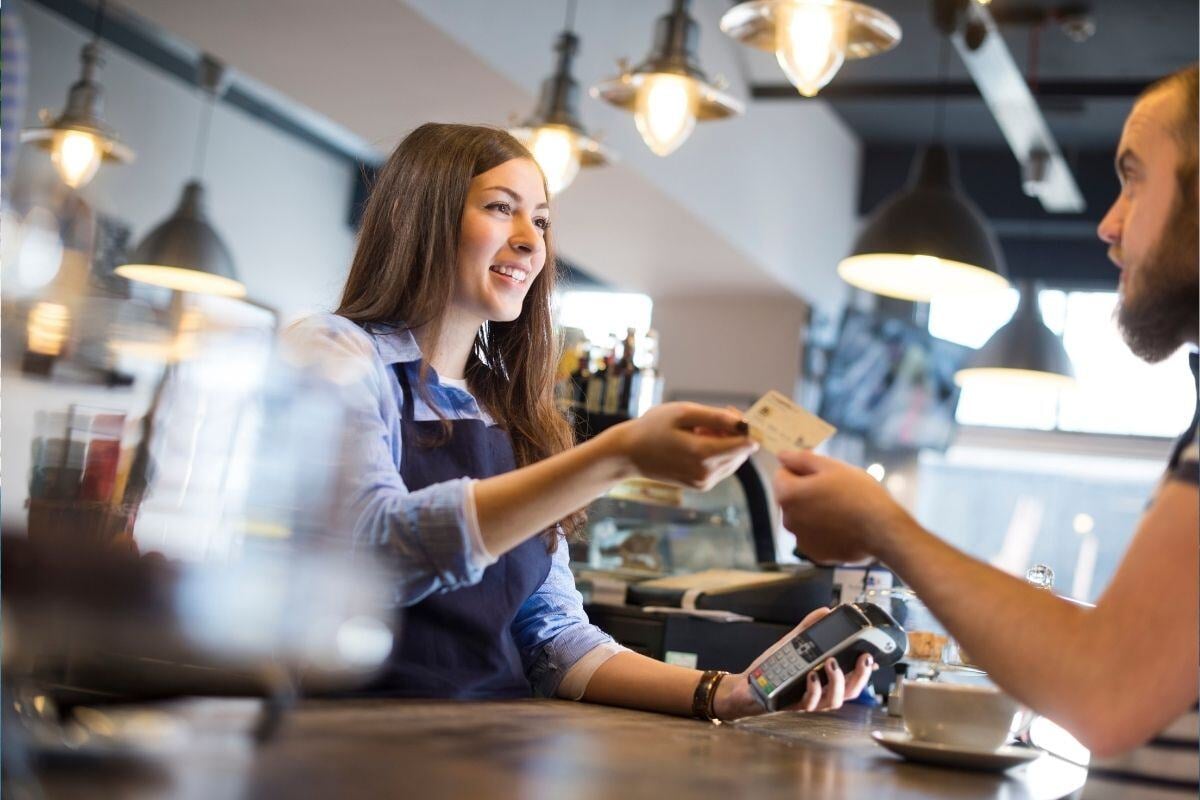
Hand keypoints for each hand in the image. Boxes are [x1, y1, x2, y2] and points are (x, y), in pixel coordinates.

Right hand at [607, 402, 756, 489]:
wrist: (629, 454)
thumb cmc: (653, 427)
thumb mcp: (683, 413)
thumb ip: (716, 417)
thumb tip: (744, 422)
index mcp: (703, 454)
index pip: (746, 444)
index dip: (746, 426)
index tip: (731, 411)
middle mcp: (706, 474)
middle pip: (742, 453)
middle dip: (735, 434)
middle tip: (712, 417)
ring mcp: (704, 482)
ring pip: (734, 460)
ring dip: (726, 443)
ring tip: (701, 429)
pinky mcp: (700, 486)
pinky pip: (722, 467)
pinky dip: (717, 453)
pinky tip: (697, 441)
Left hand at [714, 607, 876, 719]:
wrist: (748, 686)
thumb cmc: (774, 668)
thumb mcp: (793, 644)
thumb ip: (809, 629)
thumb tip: (825, 611)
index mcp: (825, 679)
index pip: (854, 678)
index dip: (867, 671)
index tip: (873, 656)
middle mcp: (822, 693)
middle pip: (852, 691)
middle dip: (861, 676)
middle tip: (863, 658)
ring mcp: (810, 701)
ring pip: (835, 700)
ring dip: (837, 681)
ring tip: (831, 661)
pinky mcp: (794, 705)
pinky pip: (810, 703)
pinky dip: (814, 689)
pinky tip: (811, 675)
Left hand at [771, 450, 912, 563]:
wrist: (883, 530)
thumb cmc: (858, 493)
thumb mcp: (832, 467)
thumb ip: (802, 459)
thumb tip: (781, 456)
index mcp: (788, 495)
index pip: (782, 475)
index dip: (800, 469)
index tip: (821, 473)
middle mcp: (788, 520)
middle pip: (791, 498)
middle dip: (806, 491)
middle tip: (835, 490)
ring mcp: (801, 540)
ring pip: (802, 518)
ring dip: (814, 511)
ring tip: (842, 509)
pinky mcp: (815, 554)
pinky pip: (814, 536)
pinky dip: (823, 531)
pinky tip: (843, 527)